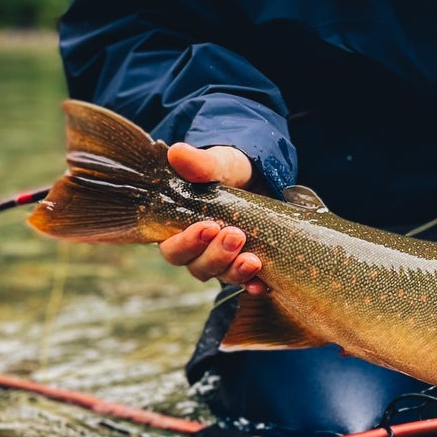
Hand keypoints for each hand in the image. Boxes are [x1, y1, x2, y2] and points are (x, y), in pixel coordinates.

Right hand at [158, 143, 265, 293]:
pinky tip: (263, 283)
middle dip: (216, 255)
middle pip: (197, 267)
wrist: (260, 177)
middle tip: (235, 236)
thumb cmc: (229, 171)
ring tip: (252, 260)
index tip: (208, 227)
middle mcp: (198, 251)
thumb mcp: (218, 164)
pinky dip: (254, 284)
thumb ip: (199, 164)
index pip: (172, 248)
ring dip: (235, 271)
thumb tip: (176, 152)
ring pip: (222, 275)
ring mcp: (222, 261)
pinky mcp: (245, 264)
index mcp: (179, 229)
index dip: (187, 243)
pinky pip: (247, 282)